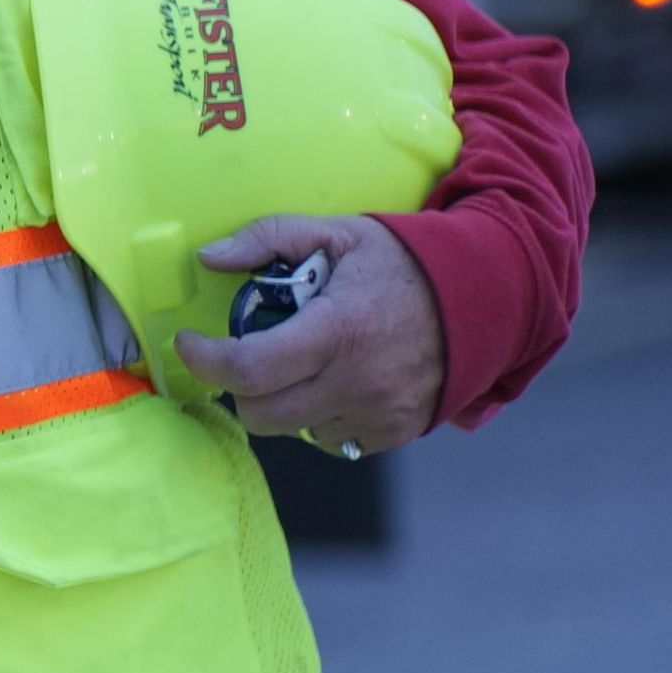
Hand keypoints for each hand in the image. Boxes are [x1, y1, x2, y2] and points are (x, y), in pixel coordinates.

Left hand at [175, 214, 446, 458]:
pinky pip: (331, 440)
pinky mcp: (394, 432)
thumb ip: (269, 237)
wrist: (481, 297)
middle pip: (262, 414)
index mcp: (339, 330)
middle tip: (251, 354)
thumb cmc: (402, 262)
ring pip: (294, 429)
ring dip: (283, 401)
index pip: (250, 369)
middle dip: (242, 385)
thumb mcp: (337, 233)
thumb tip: (209, 258)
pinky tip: (335, 381)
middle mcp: (357, 381)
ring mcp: (378, 413)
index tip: (190, 344)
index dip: (206, 362)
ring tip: (303, 363)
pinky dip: (320, 416)